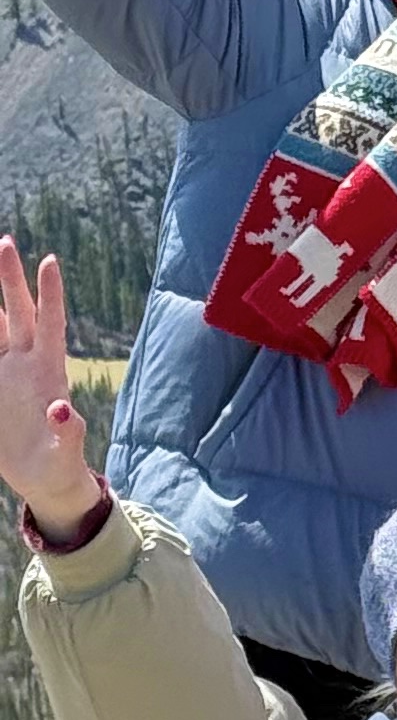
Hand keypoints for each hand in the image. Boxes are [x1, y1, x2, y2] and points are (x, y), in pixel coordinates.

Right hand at [0, 240, 101, 535]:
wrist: (42, 477)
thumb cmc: (62, 463)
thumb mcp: (67, 451)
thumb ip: (66, 431)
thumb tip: (62, 412)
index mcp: (49, 373)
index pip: (51, 323)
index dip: (50, 293)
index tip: (49, 260)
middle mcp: (25, 364)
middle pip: (17, 313)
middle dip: (10, 279)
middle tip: (5, 241)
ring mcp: (4, 373)